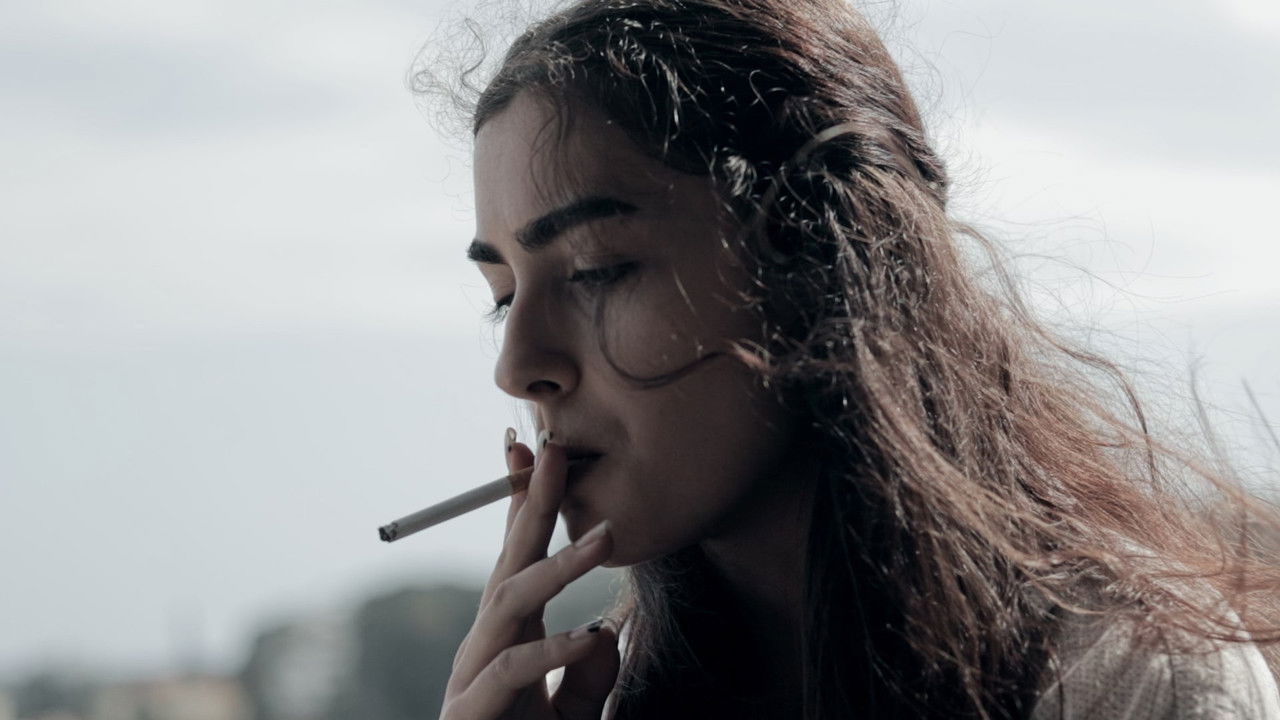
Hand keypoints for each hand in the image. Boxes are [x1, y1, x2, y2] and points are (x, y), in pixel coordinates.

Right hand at [440, 428, 620, 719]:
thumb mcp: (574, 717)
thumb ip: (589, 678)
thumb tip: (605, 629)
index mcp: (513, 635)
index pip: (520, 554)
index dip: (529, 502)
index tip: (541, 449)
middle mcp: (489, 644)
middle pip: (510, 559)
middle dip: (532, 501)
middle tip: (556, 446)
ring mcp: (475, 674)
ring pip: (510, 604)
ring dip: (558, 565)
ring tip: (607, 536)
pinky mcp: (474, 712)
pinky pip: (512, 672)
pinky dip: (553, 653)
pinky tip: (589, 635)